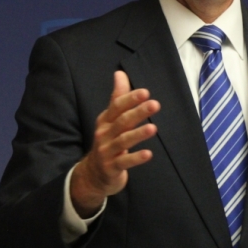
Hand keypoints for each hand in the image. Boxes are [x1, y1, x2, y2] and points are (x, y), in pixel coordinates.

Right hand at [70, 71, 159, 216]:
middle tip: (155, 104)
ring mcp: (107, 151)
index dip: (130, 99)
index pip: (117, 106)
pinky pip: (124, 162)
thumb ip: (117, 97)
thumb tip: (119, 73)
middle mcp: (105, 134)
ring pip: (123, 141)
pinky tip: (148, 154)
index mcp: (105, 120)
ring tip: (153, 128)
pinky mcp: (112, 167)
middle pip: (122, 121)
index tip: (145, 92)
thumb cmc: (107, 142)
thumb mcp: (110, 119)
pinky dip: (135, 158)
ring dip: (138, 134)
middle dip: (137, 112)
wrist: (93, 175)